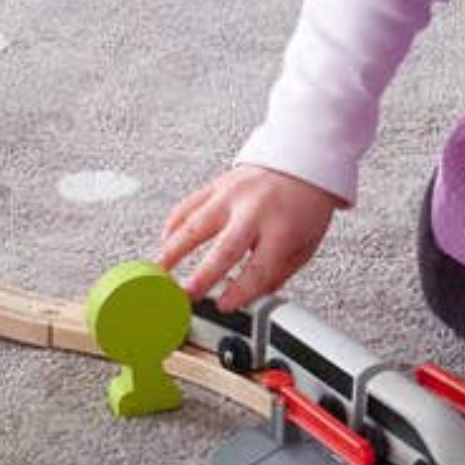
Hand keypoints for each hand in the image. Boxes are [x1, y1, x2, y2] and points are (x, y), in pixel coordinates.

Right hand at [158, 166, 340, 306]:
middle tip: (185, 295)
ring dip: (175, 250)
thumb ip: (277, 274)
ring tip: (160, 270)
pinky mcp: (218, 184)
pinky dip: (174, 224)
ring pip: (196, 224)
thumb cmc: (304, 206)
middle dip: (202, 276)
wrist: (304, 159)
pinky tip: (165, 241)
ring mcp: (233, 195)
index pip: (259, 268)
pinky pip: (189, 204)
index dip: (239, 291)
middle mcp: (255, 211)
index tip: (223, 305)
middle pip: (224, 249)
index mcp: (282, 230)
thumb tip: (251, 299)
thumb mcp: (304, 245)